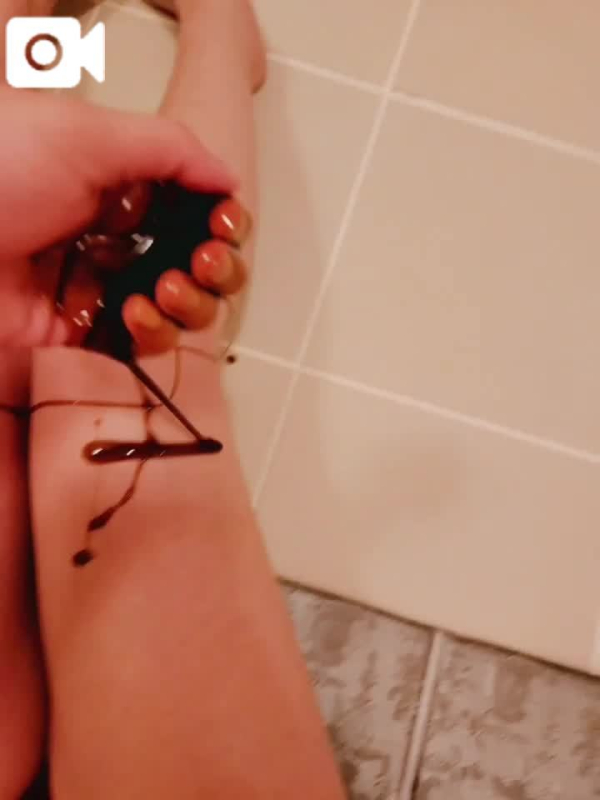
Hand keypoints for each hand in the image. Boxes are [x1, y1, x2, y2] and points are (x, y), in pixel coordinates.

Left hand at [0, 88, 248, 352]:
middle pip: (199, 265)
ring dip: (191, 303)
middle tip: (204, 261)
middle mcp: (117, 240)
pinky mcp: (84, 337)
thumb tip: (227, 176)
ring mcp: (102, 291)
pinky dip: (154, 333)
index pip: (195, 211)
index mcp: (119, 188)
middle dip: (217, 267)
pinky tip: (136, 315)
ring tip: (166, 290)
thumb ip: (168, 148)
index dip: (222, 221)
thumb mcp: (83, 134)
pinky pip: (143, 346)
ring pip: (180, 311)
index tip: (225, 223)